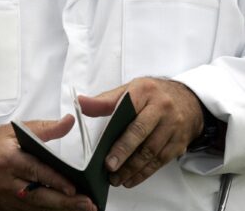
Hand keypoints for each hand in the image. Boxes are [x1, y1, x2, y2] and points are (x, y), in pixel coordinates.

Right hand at [0, 115, 96, 210]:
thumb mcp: (13, 131)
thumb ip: (43, 128)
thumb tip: (68, 121)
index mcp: (9, 160)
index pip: (36, 172)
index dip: (56, 181)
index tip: (74, 188)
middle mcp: (7, 183)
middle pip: (39, 196)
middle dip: (64, 203)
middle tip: (87, 205)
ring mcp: (5, 199)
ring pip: (36, 209)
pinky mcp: (5, 208)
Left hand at [78, 77, 203, 187]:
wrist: (188, 99)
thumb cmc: (153, 95)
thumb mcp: (129, 90)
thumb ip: (105, 100)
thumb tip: (80, 103)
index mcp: (145, 92)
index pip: (128, 114)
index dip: (118, 138)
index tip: (106, 156)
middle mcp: (162, 108)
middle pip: (141, 135)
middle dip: (124, 155)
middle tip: (110, 169)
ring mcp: (174, 126)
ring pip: (152, 152)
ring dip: (133, 169)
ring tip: (116, 179)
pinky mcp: (180, 142)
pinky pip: (161, 161)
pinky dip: (145, 173)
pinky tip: (131, 179)